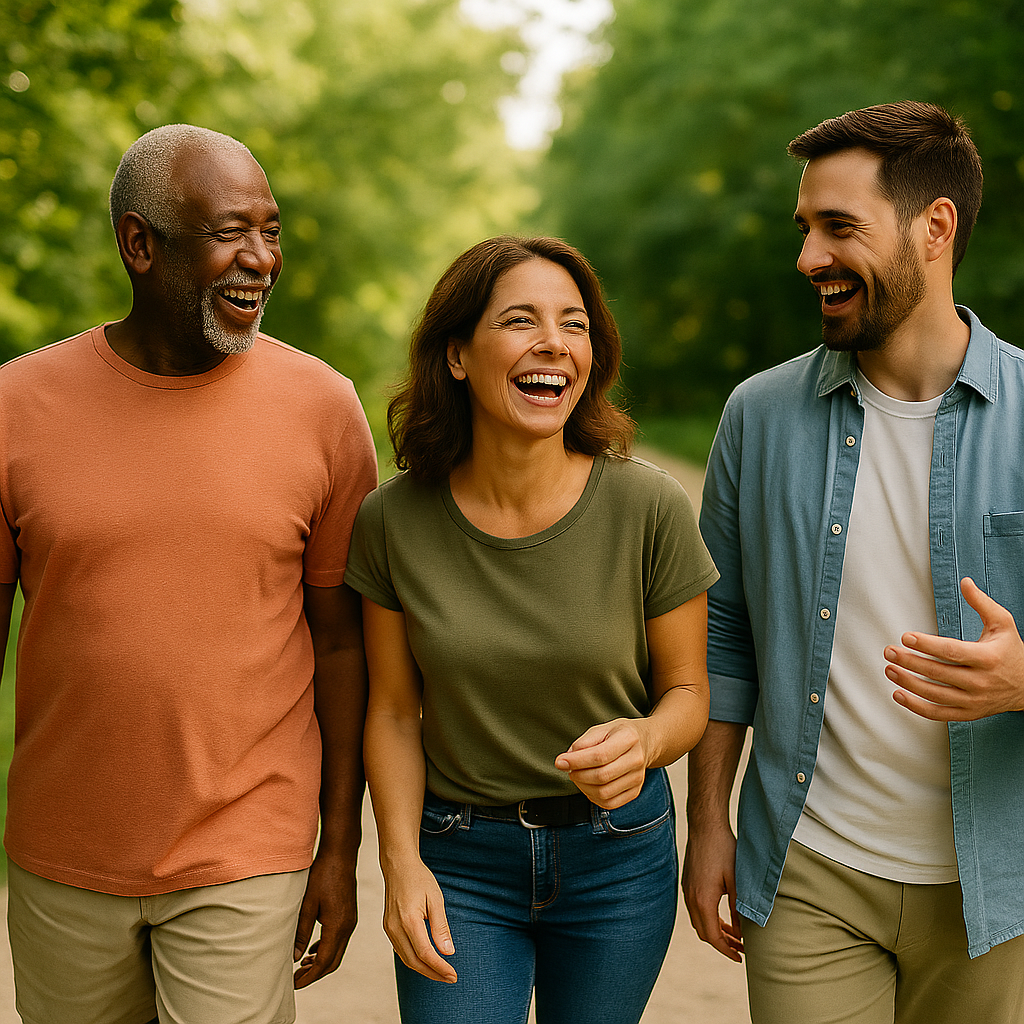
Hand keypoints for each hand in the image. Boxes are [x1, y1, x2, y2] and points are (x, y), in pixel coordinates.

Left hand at [293, 849, 357, 988]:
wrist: (341, 855)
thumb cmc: (322, 875)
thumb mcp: (307, 904)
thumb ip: (301, 931)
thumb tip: (295, 956)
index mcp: (337, 926)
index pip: (324, 961)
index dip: (309, 976)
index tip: (294, 984)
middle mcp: (347, 927)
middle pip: (333, 961)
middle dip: (315, 974)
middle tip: (295, 979)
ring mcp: (350, 921)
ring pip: (337, 952)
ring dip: (321, 963)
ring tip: (301, 966)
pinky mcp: (349, 915)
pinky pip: (339, 940)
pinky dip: (326, 950)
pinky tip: (312, 950)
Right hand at [382, 858, 456, 983]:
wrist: (398, 865)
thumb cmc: (419, 879)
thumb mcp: (436, 899)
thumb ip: (441, 927)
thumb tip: (448, 952)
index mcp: (408, 920)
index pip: (425, 953)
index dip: (440, 967)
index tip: (453, 975)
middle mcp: (395, 928)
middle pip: (414, 961)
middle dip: (433, 973)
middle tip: (450, 978)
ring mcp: (389, 929)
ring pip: (406, 959)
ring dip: (424, 969)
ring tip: (441, 973)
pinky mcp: (388, 928)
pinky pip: (401, 950)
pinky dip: (414, 960)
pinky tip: (426, 960)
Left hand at [555, 718, 649, 808]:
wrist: (644, 742)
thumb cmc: (618, 734)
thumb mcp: (601, 729)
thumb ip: (583, 743)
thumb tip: (567, 761)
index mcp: (628, 739)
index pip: (599, 756)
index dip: (576, 761)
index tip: (560, 762)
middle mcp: (636, 759)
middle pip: (602, 776)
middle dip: (578, 775)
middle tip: (569, 769)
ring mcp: (638, 778)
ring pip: (605, 793)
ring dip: (584, 788)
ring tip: (579, 776)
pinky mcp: (635, 791)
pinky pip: (611, 803)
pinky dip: (594, 798)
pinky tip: (589, 786)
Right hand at [681, 825, 743, 961]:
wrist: (705, 826)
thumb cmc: (724, 850)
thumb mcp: (736, 881)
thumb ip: (738, 909)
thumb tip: (741, 932)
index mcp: (703, 901)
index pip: (713, 937)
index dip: (726, 950)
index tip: (740, 957)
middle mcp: (691, 898)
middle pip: (704, 933)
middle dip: (722, 944)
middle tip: (741, 948)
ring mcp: (687, 890)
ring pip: (699, 921)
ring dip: (715, 931)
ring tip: (734, 935)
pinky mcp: (688, 883)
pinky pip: (696, 909)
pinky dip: (709, 918)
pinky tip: (722, 916)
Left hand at [884, 577, 1023, 721]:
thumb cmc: (1011, 651)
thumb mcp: (1003, 624)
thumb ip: (982, 603)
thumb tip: (965, 581)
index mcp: (988, 658)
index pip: (952, 652)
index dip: (927, 645)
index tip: (906, 637)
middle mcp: (981, 681)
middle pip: (938, 672)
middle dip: (909, 661)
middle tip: (889, 651)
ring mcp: (974, 700)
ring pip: (935, 694)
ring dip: (908, 682)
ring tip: (889, 669)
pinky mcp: (969, 713)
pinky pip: (938, 714)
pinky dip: (916, 707)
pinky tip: (899, 694)